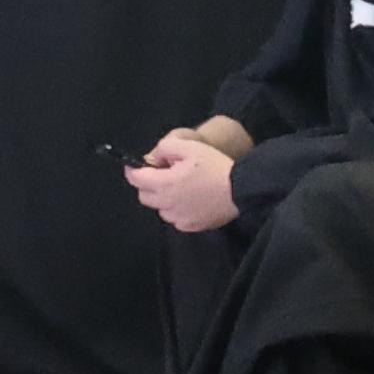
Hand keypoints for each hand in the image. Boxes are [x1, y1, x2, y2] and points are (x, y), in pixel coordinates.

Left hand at [122, 132, 242, 236]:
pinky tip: (191, 199)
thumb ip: (165, 148)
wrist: (241, 189)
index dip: (132, 170)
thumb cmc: (215, 166)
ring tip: (180, 187)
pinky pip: (175, 218)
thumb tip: (152, 158)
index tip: (134, 165)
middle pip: (144, 196)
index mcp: (164, 184)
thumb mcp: (190, 147)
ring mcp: (179, 218)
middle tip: (163, 173)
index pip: (136, 180)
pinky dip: (176, 209)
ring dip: (162, 198)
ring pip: (160, 209)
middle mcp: (167, 205)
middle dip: (147, 184)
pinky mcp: (191, 226)